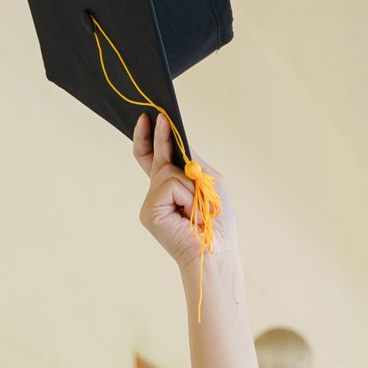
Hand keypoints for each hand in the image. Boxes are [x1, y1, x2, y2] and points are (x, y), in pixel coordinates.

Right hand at [133, 113, 235, 270]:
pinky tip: (191, 214)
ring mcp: (152, 202)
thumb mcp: (210, 183)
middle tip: (156, 115)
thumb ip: (193, 162)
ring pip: (168, 170)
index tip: (149, 118)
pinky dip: (187, 196)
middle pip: (153, 157)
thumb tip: (177, 140)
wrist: (217, 251)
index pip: (155, 158)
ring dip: (191, 186)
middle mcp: (158, 193)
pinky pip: (170, 184)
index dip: (152, 138)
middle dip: (157, 135)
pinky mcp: (149, 211)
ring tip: (200, 209)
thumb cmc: (218, 222)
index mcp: (173, 187)